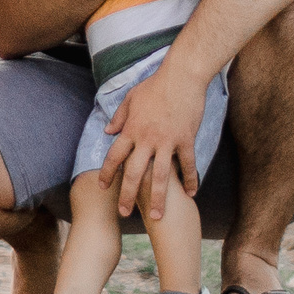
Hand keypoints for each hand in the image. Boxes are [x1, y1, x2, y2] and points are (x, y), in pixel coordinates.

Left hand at [101, 61, 207, 220]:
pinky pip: (188, 165)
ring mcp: (167, 141)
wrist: (181, 76)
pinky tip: (191, 193)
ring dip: (157, 198)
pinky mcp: (186, 140)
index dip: (107, 173)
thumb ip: (119, 117)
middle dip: (127, 195)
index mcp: (131, 129)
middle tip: (124, 213)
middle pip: (133, 173)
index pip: (115, 156)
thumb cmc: (155, 85)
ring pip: (159, 177)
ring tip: (156, 217)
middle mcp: (147, 139)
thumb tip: (107, 130)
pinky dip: (190, 180)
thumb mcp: (131, 98)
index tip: (102, 187)